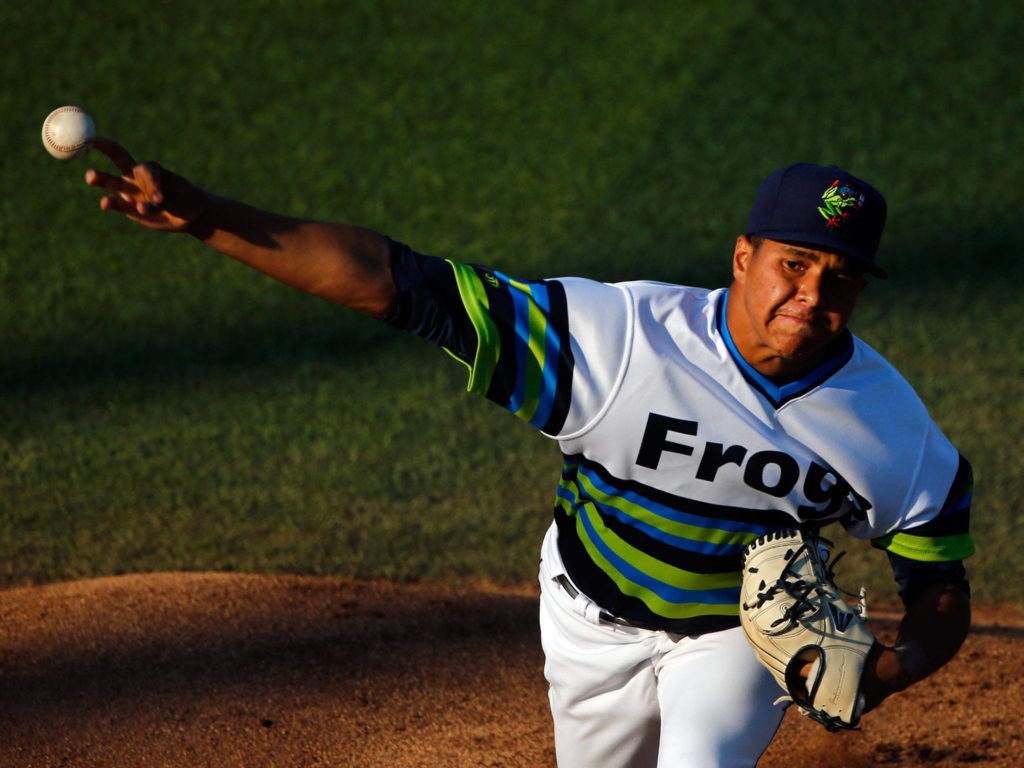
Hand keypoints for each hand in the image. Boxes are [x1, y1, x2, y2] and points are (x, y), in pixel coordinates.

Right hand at [84, 137, 208, 232]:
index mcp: (151, 169)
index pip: (139, 163)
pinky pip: (118, 204)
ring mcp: (132, 192)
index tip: (94, 141)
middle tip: (90, 159)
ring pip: (114, 184)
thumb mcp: (179, 200)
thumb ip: (160, 202)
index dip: (115, 152)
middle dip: (105, 150)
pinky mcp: (129, 208)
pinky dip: (111, 203)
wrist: (189, 217)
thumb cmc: (186, 201)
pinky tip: (105, 204)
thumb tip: (141, 206)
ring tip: (90, 176)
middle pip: (118, 162)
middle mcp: (138, 178)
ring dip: (102, 179)